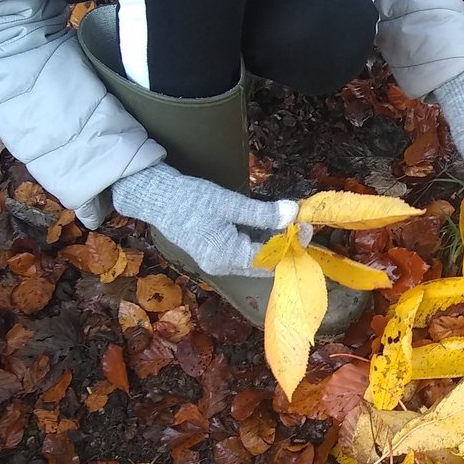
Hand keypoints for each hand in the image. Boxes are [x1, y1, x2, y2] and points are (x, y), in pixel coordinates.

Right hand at [112, 163, 304, 275]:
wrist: (157, 197)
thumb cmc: (190, 199)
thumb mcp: (229, 203)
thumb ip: (262, 212)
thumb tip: (293, 213)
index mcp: (226, 257)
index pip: (269, 259)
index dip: (291, 244)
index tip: (306, 227)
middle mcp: (223, 266)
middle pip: (264, 262)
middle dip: (284, 244)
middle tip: (301, 223)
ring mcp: (217, 262)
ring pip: (254, 257)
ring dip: (272, 242)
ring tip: (289, 222)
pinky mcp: (214, 253)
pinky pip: (243, 251)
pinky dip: (258, 240)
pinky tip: (269, 225)